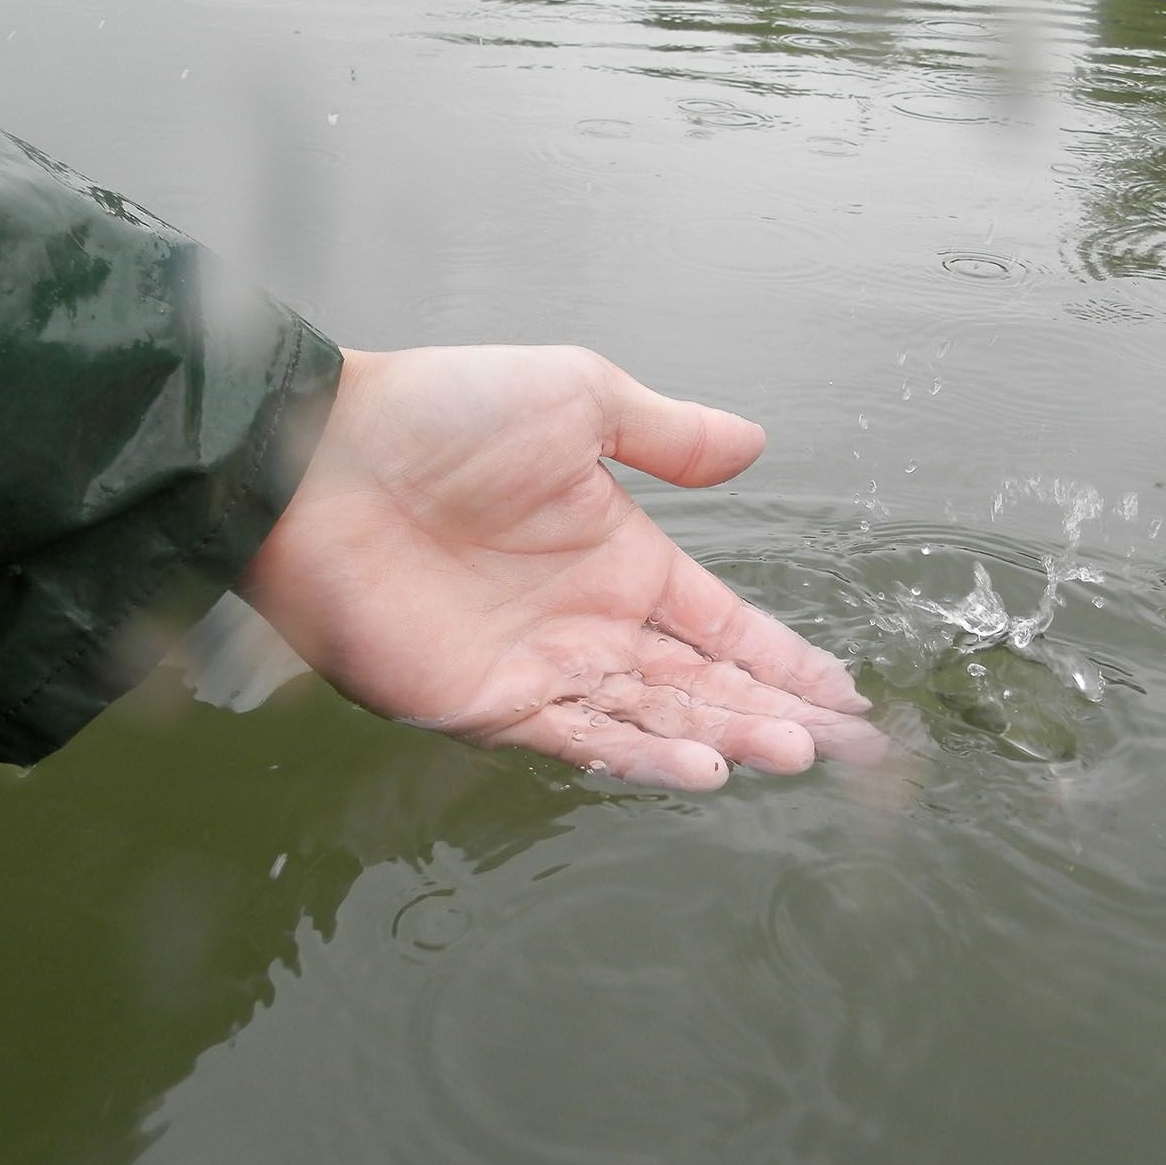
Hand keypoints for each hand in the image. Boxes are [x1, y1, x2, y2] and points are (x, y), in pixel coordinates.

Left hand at [240, 345, 882, 788]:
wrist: (316, 458)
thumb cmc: (440, 413)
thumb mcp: (577, 397)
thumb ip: (666, 436)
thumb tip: (756, 445)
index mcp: (618, 557)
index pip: (722, 624)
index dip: (784, 659)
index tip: (846, 695)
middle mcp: (589, 624)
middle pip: (703, 684)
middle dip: (778, 713)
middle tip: (849, 749)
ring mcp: (541, 669)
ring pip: (655, 719)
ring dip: (726, 738)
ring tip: (794, 754)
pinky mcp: (486, 706)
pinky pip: (582, 740)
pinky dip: (645, 757)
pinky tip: (707, 767)